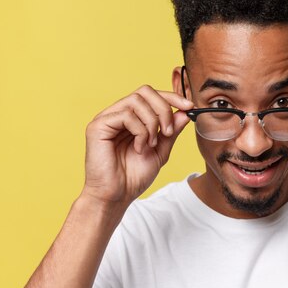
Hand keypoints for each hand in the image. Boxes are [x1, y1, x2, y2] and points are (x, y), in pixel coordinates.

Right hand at [81, 84, 192, 206]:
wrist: (116, 196)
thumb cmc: (133, 177)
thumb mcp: (160, 151)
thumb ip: (171, 132)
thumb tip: (185, 112)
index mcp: (131, 118)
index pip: (151, 95)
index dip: (171, 97)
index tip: (189, 106)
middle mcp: (117, 114)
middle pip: (144, 91)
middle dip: (163, 108)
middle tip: (168, 131)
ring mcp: (106, 118)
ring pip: (136, 101)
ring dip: (152, 123)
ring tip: (151, 144)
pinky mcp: (97, 126)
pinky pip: (126, 115)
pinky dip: (140, 131)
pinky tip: (139, 148)